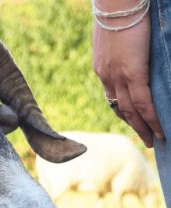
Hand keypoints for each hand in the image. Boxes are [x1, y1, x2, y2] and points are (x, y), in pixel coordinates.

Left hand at [93, 1, 163, 146]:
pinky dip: (151, 118)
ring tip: (154, 139)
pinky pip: (142, 102)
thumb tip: (134, 52)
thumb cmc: (120, 11)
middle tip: (146, 138)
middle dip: (133, 124)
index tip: (131, 119)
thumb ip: (123, 49)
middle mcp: (106, 76)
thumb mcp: (117, 35)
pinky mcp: (132, 72)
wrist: (117, 3)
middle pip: (120, 108)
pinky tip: (159, 129)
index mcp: (102, 68)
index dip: (122, 109)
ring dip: (143, 127)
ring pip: (130, 110)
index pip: (112, 95)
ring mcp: (118, 76)